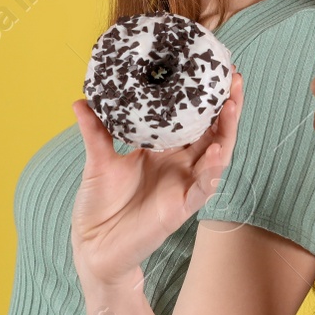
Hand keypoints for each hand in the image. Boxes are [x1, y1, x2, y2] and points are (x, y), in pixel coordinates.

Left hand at [69, 71, 243, 287]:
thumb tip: (81, 100)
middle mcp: (179, 165)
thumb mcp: (97, 161)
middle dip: (226, 105)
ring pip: (216, 155)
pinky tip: (218, 151)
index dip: (204, 97)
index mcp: (163, 151)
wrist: (92, 245)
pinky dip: (213, 169)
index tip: (212, 69)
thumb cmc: (99, 205)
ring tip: (232, 106)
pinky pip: (203, 186)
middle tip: (233, 78)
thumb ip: (95, 131)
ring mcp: (183, 184)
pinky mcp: (181, 207)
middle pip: (213, 131)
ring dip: (227, 131)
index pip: (191, 119)